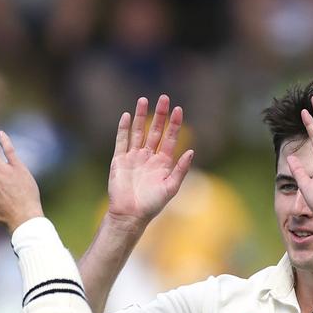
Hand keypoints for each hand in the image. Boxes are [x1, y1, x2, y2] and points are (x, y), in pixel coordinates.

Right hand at [106, 94, 194, 230]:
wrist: (130, 214)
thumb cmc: (152, 205)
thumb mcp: (171, 187)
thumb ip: (181, 169)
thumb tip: (192, 151)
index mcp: (163, 163)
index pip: (170, 138)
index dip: (175, 124)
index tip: (178, 109)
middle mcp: (149, 157)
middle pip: (155, 131)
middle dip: (160, 115)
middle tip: (164, 98)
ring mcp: (134, 157)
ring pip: (138, 132)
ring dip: (141, 116)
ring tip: (143, 100)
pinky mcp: (119, 160)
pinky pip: (122, 141)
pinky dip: (124, 128)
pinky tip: (127, 116)